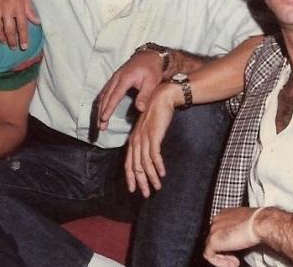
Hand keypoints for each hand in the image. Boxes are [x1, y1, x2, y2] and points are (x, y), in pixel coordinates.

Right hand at [0, 0, 39, 48]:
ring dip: (1, 38)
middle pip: (9, 31)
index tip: (24, 46)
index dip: (23, 38)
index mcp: (18, 6)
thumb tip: (36, 21)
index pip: (22, 26)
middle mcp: (7, 10)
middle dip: (12, 41)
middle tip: (14, 47)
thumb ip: (29, 8)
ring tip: (4, 42)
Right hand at [97, 51, 162, 130]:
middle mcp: (116, 78)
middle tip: (100, 126)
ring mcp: (114, 78)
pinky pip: (105, 92)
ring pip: (103, 95)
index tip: (104, 118)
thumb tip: (140, 109)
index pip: (114, 95)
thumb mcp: (152, 82)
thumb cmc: (152, 69)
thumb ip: (145, 95)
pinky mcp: (114, 80)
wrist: (149, 56)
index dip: (109, 108)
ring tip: (99, 123)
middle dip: (101, 112)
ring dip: (100, 109)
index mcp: (125, 78)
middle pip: (105, 97)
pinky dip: (102, 103)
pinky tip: (101, 111)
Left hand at [124, 82, 177, 196]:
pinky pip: (154, 154)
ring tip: (157, 187)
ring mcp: (144, 138)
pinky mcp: (153, 135)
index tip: (133, 190)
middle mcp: (136, 140)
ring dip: (151, 177)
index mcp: (133, 140)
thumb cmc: (156, 116)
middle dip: (141, 182)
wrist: (162, 98)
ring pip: (145, 163)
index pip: (129, 163)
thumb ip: (146, 144)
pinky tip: (162, 173)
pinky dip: (158, 165)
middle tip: (146, 194)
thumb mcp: (148, 131)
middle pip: (136, 166)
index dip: (131, 177)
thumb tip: (148, 159)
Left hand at [204, 207, 262, 266]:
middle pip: (215, 239)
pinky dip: (219, 262)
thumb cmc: (258, 222)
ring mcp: (213, 229)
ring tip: (235, 262)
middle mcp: (216, 220)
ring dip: (223, 258)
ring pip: (211, 247)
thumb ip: (239, 230)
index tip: (236, 251)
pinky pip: (209, 255)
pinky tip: (232, 264)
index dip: (228, 244)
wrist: (260, 223)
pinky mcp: (213, 240)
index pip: (219, 231)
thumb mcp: (246, 226)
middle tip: (236, 258)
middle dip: (225, 251)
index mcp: (224, 214)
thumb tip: (240, 239)